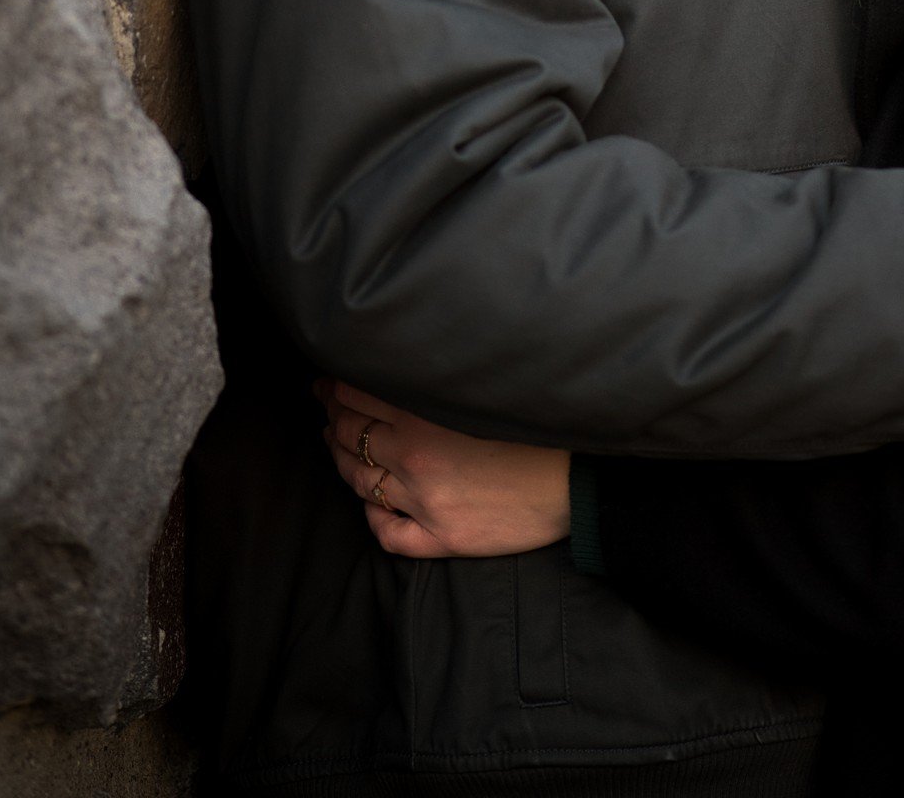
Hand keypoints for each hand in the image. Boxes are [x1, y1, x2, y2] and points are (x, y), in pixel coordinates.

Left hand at [317, 380, 570, 557]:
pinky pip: (388, 533)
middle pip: (352, 437)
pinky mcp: (441, 539)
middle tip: (326, 407)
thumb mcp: (480, 390)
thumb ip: (436, 379)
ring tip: (337, 447)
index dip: (336, 388)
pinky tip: (372, 505)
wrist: (577, 479)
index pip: (357, 397)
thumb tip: (401, 365)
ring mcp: (424, 503)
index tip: (328, 381)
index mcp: (423, 416)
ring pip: (360, 483)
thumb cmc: (536, 426)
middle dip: (333, 419)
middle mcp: (414, 459)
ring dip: (343, 462)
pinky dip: (373, 518)